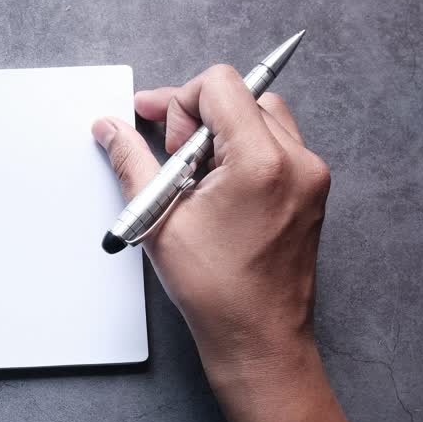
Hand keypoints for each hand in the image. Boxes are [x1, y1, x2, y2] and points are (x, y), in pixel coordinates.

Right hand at [93, 64, 355, 421]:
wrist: (258, 338)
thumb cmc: (217, 290)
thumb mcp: (160, 219)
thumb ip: (132, 161)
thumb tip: (110, 128)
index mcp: (261, 161)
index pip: (220, 84)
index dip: (179, 102)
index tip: (162, 137)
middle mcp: (296, 160)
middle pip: (243, 95)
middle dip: (199, 117)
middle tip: (174, 160)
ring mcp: (310, 175)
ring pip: (262, 116)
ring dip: (222, 133)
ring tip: (196, 178)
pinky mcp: (312, 190)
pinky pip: (276, 144)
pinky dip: (243, 152)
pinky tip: (217, 190)